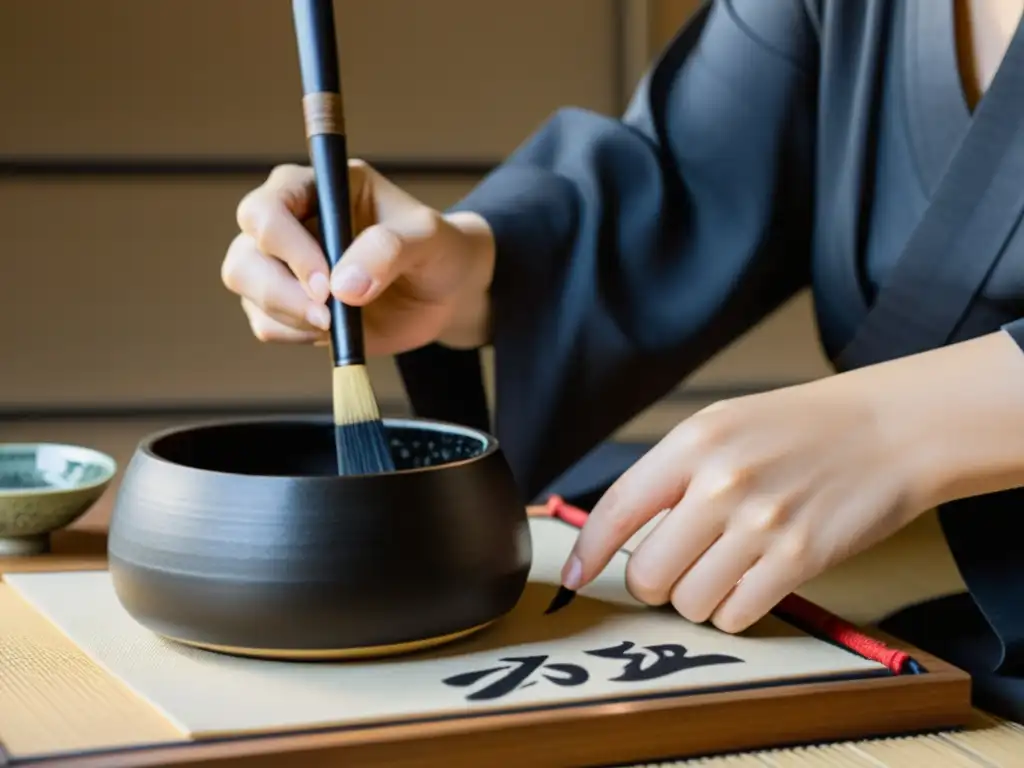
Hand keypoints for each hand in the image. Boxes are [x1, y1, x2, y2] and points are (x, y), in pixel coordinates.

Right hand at [221, 162, 495, 354]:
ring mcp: (283, 265)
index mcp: (317, 187)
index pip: (267, 208)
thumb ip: (388, 250)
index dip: (286, 248)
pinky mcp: (289, 304)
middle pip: (244, 254)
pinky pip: (266, 324)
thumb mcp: (427, 238)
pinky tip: (336, 331)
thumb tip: (342, 289)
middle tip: (328, 316)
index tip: (327, 285)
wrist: (446, 290)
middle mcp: (290, 221)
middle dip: (279, 291)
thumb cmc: (437, 248)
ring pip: (248, 291)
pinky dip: (296, 335)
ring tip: (339, 324)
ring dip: (289, 316)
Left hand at [560, 375, 931, 633]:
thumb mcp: (721, 426)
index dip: (589, 553)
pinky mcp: (801, 558)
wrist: (886, 429)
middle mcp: (720, 483)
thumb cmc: (798, 429)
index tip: (577, 577)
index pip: (617, 510)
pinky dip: (734, 610)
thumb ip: (671, 473)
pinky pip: (737, 614)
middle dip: (654, 583)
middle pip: (648, 574)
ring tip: (723, 568)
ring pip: (689, 602)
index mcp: (692, 445)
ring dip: (698, 598)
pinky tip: (751, 581)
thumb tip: (620, 530)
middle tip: (677, 567)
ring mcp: (761, 523)